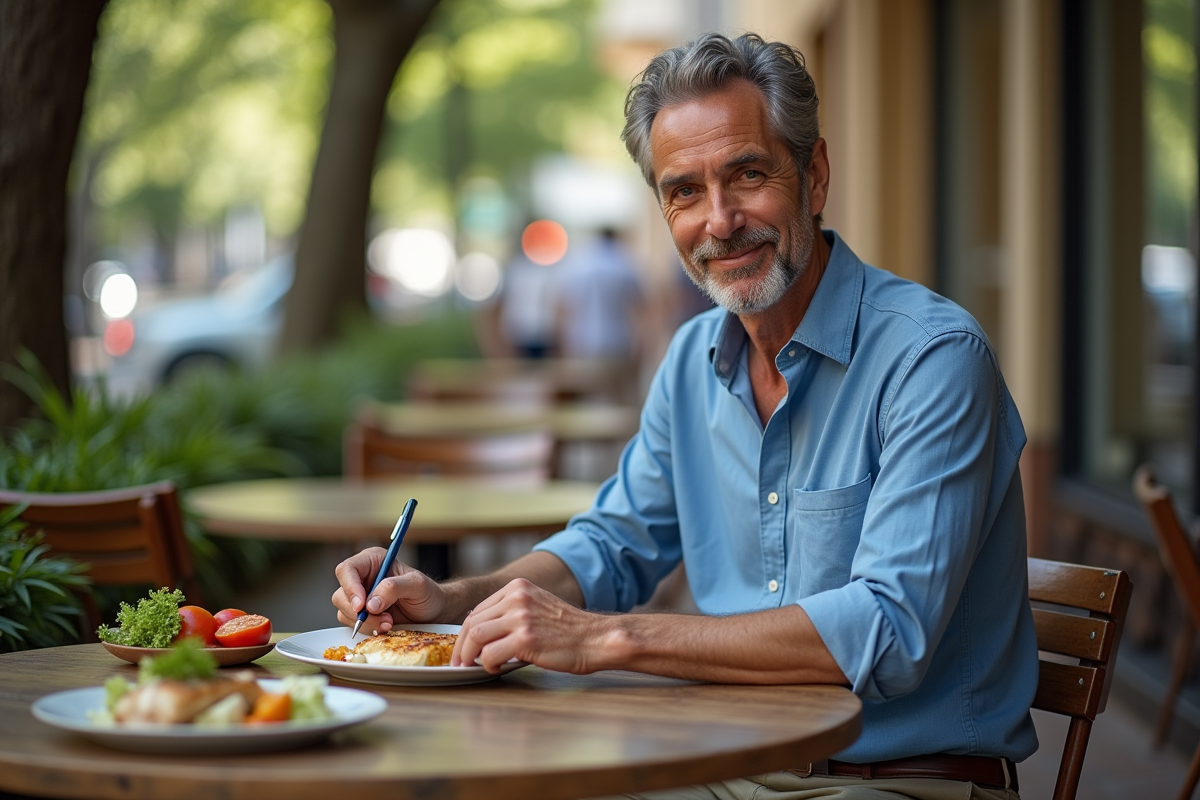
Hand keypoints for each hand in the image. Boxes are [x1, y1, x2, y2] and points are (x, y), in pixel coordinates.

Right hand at [332, 547, 444, 631]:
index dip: (350, 588)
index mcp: (373, 561)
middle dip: (360, 612)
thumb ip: (394, 588)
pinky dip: (367, 628)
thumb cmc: (427, 593)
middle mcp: (362, 577)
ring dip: (366, 622)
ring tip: (389, 622)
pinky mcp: (361, 614)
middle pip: (341, 594)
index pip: (347, 569)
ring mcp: (360, 596)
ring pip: (344, 611)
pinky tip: (385, 626)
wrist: (433, 612)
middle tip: (383, 618)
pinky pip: (351, 623)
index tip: (362, 606)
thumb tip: (370, 603)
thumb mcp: (417, 585)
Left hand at [451, 578, 610, 672]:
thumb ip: (512, 612)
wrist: (595, 638)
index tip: (462, 648)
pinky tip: (496, 668)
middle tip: (459, 663)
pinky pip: (490, 654)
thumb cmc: (568, 630)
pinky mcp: (525, 639)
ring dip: (469, 656)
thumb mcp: (538, 607)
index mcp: (518, 588)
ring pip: (477, 637)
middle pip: (473, 622)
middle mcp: (517, 598)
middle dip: (461, 646)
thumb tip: (482, 631)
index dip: (465, 633)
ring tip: (472, 667)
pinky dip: (487, 664)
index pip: (478, 610)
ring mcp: (521, 617)